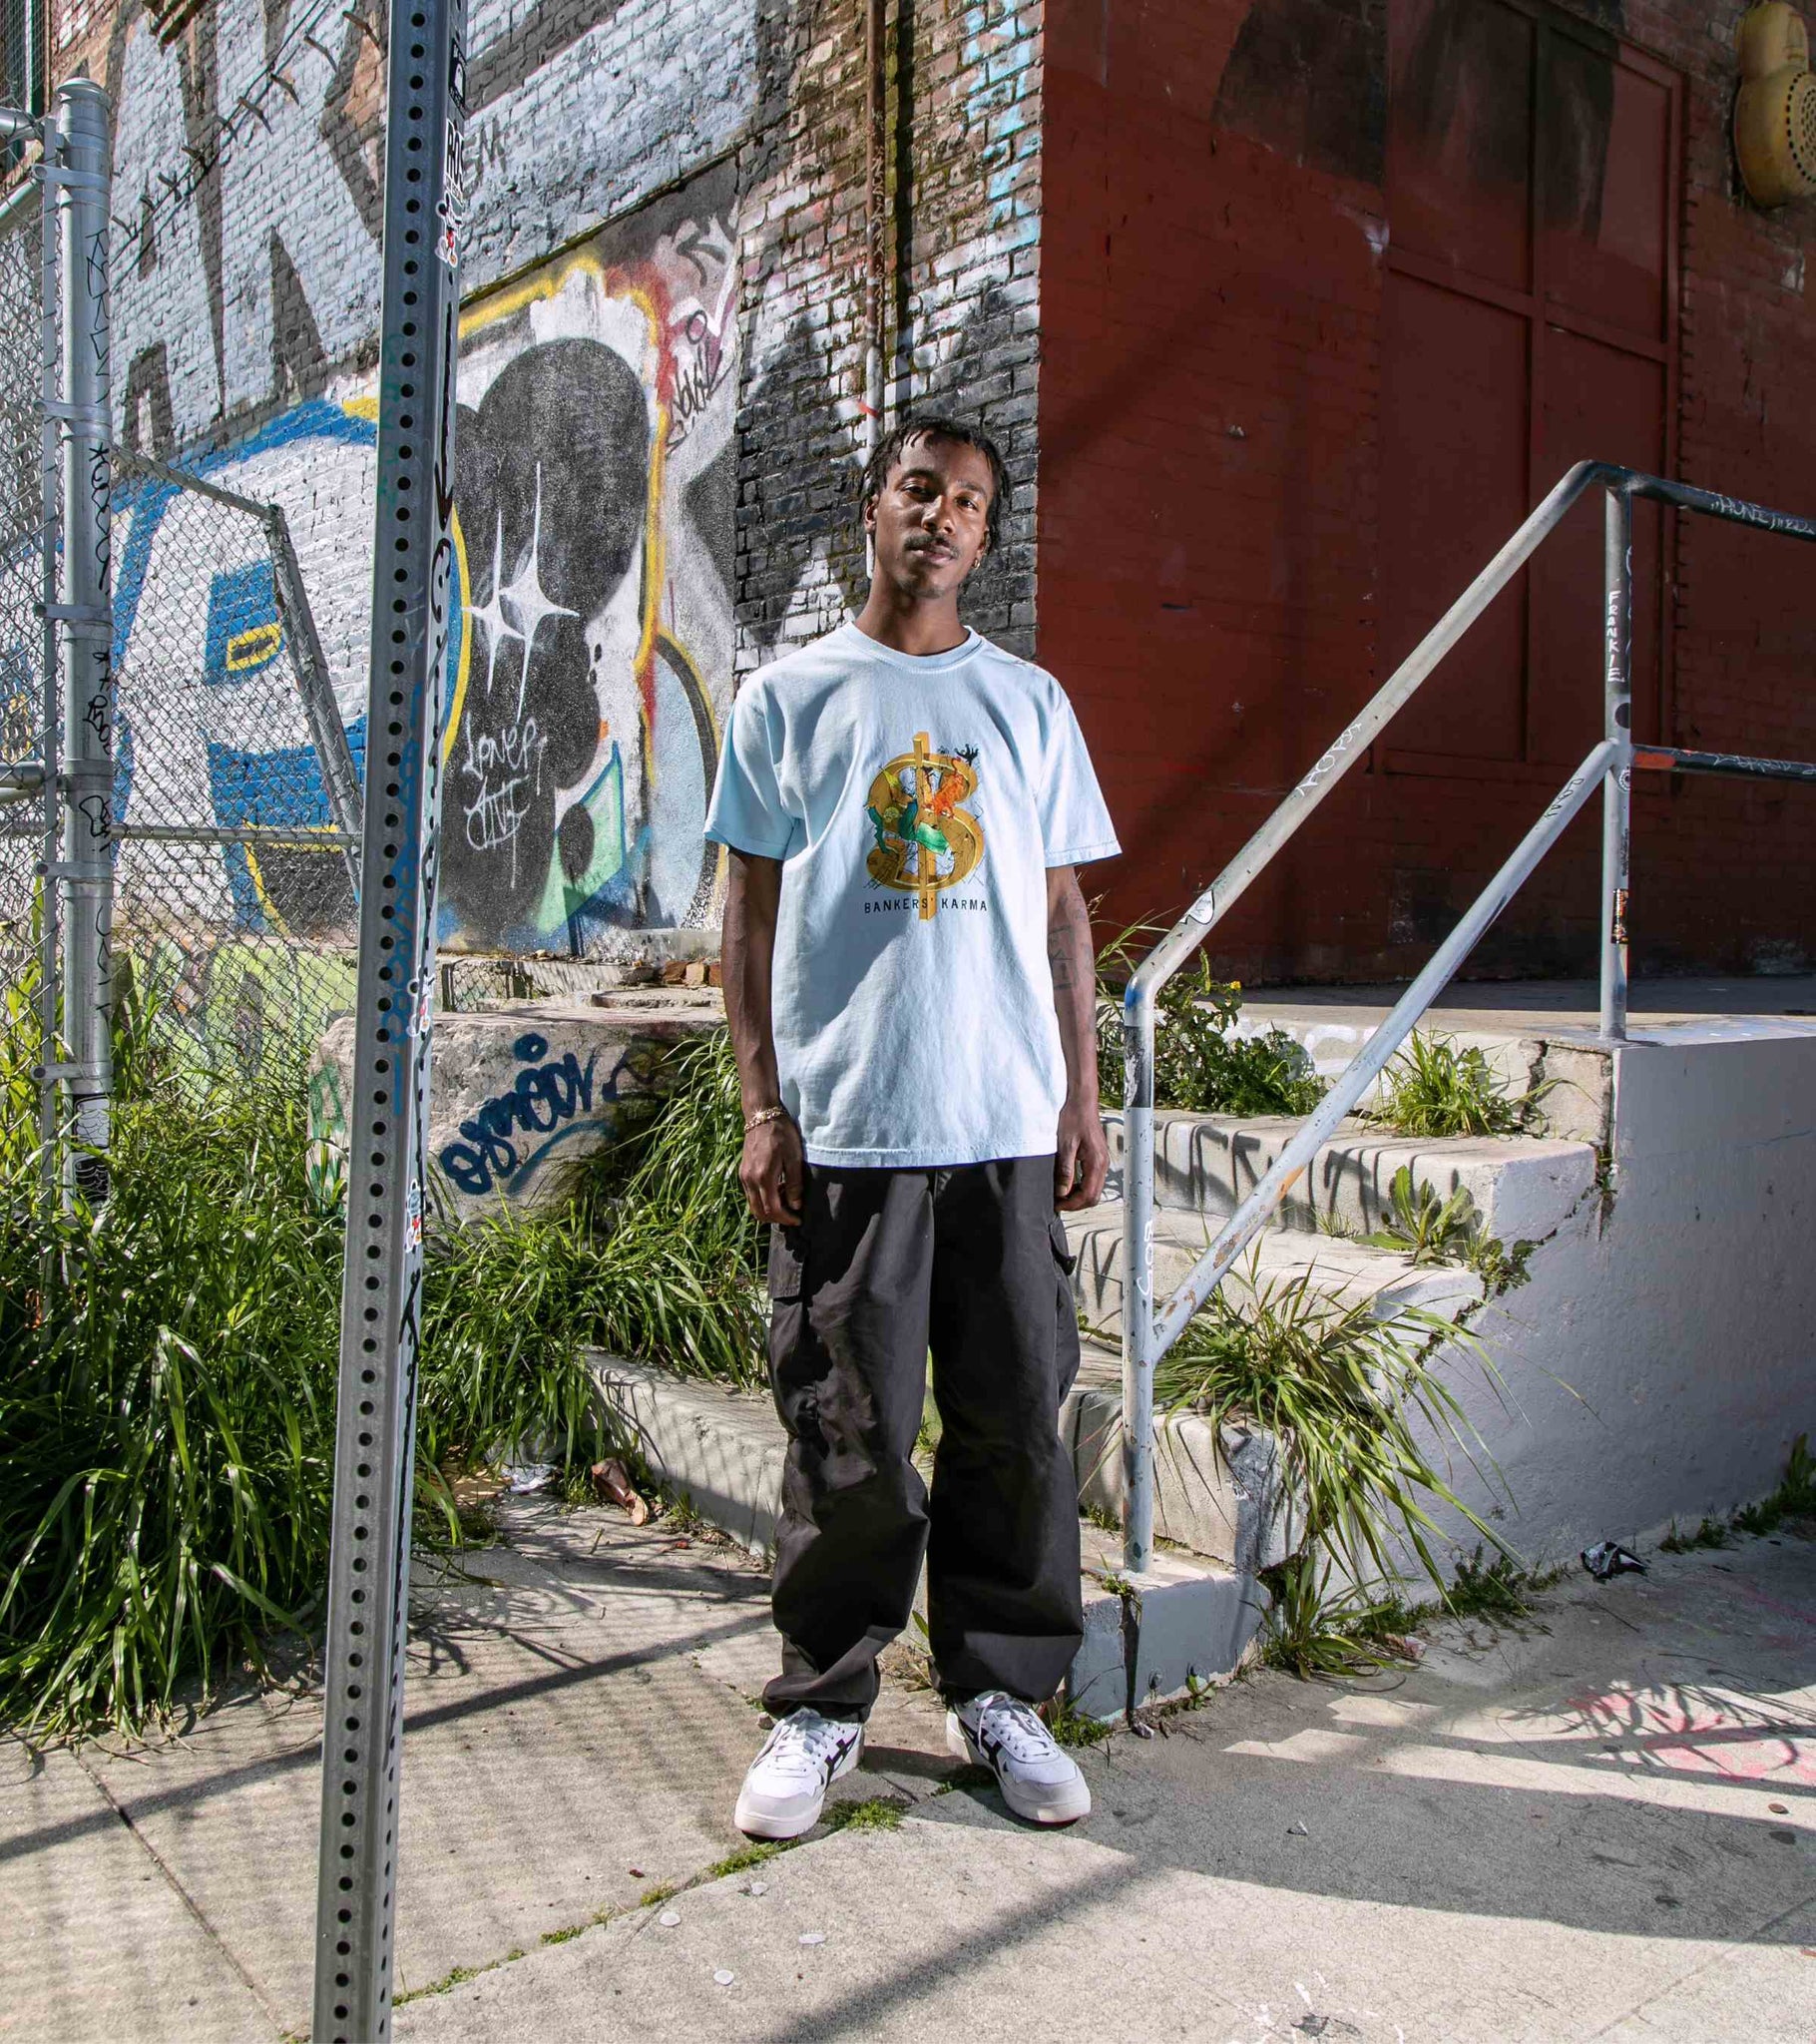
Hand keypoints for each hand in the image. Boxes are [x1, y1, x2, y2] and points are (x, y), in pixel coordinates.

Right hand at [740, 1113, 805, 1224]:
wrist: (762, 1116)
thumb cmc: (781, 1134)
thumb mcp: (794, 1157)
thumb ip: (795, 1183)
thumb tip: (796, 1205)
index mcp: (763, 1177)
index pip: (772, 1209)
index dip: (786, 1218)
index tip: (798, 1219)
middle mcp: (750, 1180)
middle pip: (759, 1212)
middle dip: (776, 1219)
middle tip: (792, 1215)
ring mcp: (744, 1176)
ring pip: (753, 1205)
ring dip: (768, 1209)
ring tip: (786, 1200)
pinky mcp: (743, 1172)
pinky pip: (751, 1195)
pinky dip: (763, 1199)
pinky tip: (777, 1189)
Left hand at [1054, 1096, 1107, 1210]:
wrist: (1081, 1101)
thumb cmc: (1073, 1118)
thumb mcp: (1065, 1145)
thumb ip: (1065, 1170)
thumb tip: (1062, 1192)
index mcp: (1096, 1162)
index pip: (1088, 1195)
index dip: (1072, 1204)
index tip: (1057, 1205)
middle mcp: (1102, 1164)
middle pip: (1093, 1196)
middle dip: (1076, 1203)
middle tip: (1058, 1203)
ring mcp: (1101, 1161)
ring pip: (1093, 1189)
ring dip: (1078, 1195)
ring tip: (1060, 1194)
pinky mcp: (1097, 1157)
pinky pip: (1092, 1179)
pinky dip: (1081, 1186)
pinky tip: (1067, 1182)